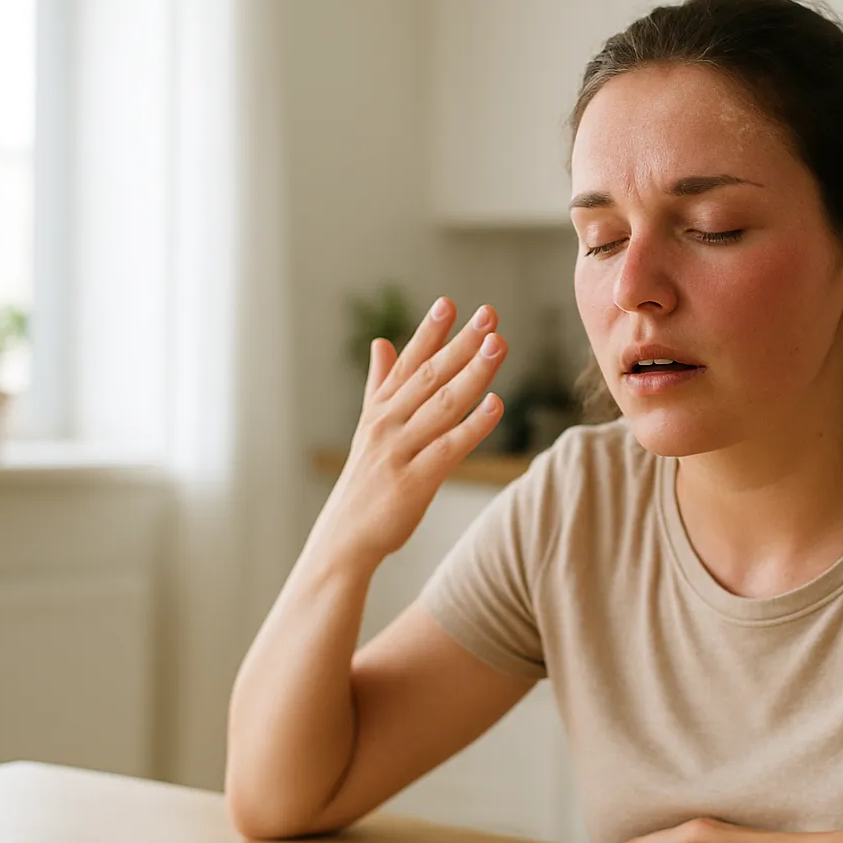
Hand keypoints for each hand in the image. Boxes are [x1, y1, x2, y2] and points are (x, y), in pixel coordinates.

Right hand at [311, 297, 507, 568]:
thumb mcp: (370, 428)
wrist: (343, 539)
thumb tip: (382, 341)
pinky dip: (473, 425)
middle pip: (430, 376)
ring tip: (498, 344)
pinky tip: (497, 404)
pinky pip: (448, 448)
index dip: (429, 332)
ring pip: (442, 405)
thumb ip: (380, 384)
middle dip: (461, 343)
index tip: (449, 303)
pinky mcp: (413, 482)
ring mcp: (399, 452)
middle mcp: (388, 424)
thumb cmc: (364, 483)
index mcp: (380, 410)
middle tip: (489, 314)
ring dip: (472, 372)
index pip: (408, 363)